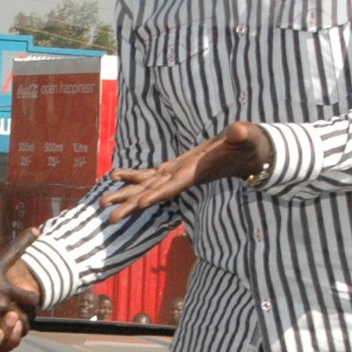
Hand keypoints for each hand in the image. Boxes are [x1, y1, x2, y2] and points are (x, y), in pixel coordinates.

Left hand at [103, 122, 268, 224]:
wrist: (249, 152)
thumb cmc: (250, 145)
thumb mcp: (248, 137)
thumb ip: (242, 135)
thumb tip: (237, 131)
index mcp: (198, 173)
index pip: (175, 186)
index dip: (157, 194)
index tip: (139, 204)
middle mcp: (184, 178)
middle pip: (154, 194)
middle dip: (132, 205)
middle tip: (110, 219)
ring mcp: (177, 173)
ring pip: (147, 186)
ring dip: (126, 194)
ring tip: (102, 202)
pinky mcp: (175, 167)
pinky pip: (150, 174)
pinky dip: (133, 175)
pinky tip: (115, 176)